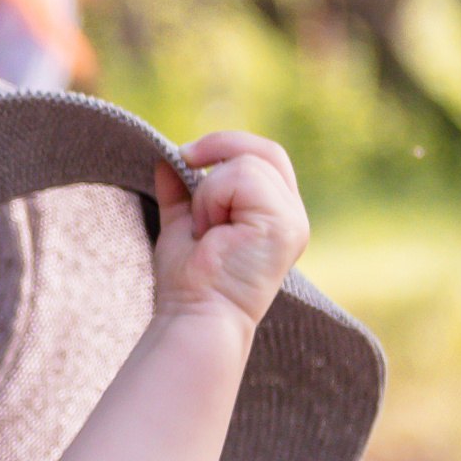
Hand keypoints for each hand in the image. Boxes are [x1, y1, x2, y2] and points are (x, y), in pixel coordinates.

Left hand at [151, 131, 308, 331]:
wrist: (196, 315)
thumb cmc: (189, 281)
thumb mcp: (183, 224)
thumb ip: (181, 193)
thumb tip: (167, 160)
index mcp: (275, 215)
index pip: (265, 158)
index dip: (227, 146)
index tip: (185, 155)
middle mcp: (293, 216)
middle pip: (266, 151)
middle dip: (219, 146)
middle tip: (183, 157)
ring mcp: (293, 220)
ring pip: (247, 164)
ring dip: (209, 192)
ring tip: (204, 229)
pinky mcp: (285, 225)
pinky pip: (243, 178)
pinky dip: (213, 199)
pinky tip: (210, 231)